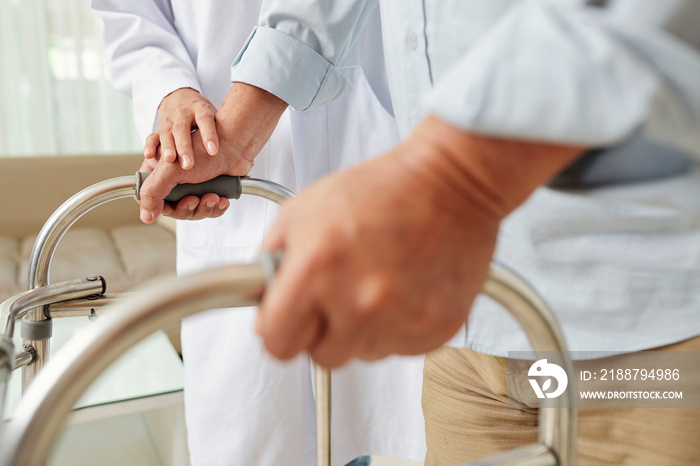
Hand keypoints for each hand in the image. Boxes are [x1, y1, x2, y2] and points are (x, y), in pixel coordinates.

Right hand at [139, 155, 228, 220]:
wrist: (236, 142)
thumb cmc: (204, 147)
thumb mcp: (172, 169)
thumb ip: (154, 190)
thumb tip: (145, 216)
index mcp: (160, 172)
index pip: (151, 198)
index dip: (160, 206)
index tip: (169, 207)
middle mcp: (175, 180)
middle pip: (174, 209)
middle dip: (187, 207)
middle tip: (195, 199)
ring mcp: (194, 186)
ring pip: (193, 211)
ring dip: (204, 208)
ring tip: (213, 197)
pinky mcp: (211, 190)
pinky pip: (210, 210)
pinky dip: (216, 208)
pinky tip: (221, 200)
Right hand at [145, 88, 218, 169]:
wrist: (179, 96)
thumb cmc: (201, 114)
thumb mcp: (214, 116)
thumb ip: (226, 132)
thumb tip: (246, 159)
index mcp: (200, 109)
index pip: (205, 120)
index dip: (209, 135)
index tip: (213, 151)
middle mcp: (183, 113)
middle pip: (182, 129)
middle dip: (185, 147)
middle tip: (189, 165)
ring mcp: (169, 119)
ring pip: (167, 133)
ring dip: (168, 148)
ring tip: (170, 161)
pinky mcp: (158, 127)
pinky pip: (152, 136)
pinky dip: (150, 145)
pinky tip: (150, 156)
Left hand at [256, 116, 583, 367]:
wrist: (450, 184)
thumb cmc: (381, 190)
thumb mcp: (303, 209)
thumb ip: (271, 260)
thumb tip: (263, 302)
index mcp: (317, 269)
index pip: (277, 344)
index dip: (279, 331)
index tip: (288, 321)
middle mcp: (360, 302)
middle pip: (321, 356)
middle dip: (322, 329)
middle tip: (337, 293)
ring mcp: (401, 320)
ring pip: (362, 353)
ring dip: (362, 327)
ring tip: (376, 282)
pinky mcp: (436, 329)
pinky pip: (399, 349)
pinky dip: (396, 326)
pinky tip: (402, 288)